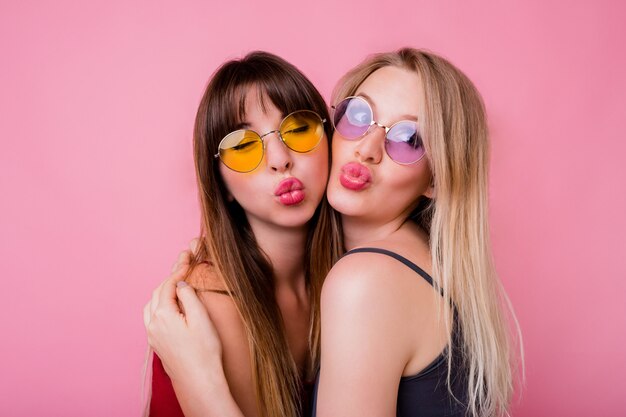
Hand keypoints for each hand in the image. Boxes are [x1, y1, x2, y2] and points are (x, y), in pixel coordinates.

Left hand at [143, 239, 223, 384]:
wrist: (199, 381)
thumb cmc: (204, 352)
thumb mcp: (201, 318)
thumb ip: (189, 297)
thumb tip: (181, 283)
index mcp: (163, 315)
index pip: (169, 284)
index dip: (179, 269)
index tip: (187, 256)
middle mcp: (153, 323)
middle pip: (158, 291)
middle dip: (171, 276)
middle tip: (184, 263)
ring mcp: (152, 334)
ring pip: (152, 303)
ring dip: (164, 290)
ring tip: (178, 281)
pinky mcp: (156, 343)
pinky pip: (152, 315)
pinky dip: (160, 303)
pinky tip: (171, 303)